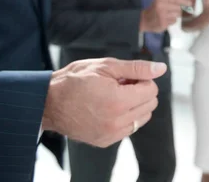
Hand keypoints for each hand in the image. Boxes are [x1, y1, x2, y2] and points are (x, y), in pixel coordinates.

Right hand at [42, 58, 166, 147]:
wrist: (48, 103)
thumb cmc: (74, 81)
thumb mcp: (106, 66)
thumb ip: (137, 68)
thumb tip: (160, 69)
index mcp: (118, 101)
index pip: (151, 90)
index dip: (141, 79)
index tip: (125, 77)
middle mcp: (117, 121)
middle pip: (150, 104)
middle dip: (139, 91)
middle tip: (119, 85)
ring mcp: (111, 134)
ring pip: (142, 117)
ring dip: (135, 105)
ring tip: (114, 96)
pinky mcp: (105, 141)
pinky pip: (129, 128)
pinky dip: (126, 117)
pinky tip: (109, 108)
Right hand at [140, 0, 191, 31]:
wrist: (144, 19)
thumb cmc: (155, 8)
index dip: (184, 1)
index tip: (189, 3)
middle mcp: (161, 6)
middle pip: (178, 8)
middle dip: (177, 10)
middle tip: (171, 10)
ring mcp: (161, 15)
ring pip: (177, 15)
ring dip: (174, 16)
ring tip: (167, 15)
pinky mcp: (163, 23)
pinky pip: (174, 22)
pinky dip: (171, 21)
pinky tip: (165, 20)